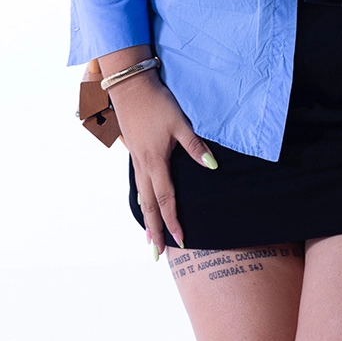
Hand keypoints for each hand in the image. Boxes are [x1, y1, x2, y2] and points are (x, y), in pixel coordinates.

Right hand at [107, 66, 216, 255]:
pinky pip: (138, 181)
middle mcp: (143, 164)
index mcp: (156, 162)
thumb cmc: (157, 103)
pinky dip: (142, 197)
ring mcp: (135, 157)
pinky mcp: (133, 149)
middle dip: (154, 230)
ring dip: (146, 217)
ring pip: (141, 194)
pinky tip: (144, 199)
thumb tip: (212, 165)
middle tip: (156, 254)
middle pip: (149, 205)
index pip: (166, 199)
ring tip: (149, 235)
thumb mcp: (179, 122)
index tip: (180, 240)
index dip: (173, 222)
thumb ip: (195, 145)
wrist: (129, 86)